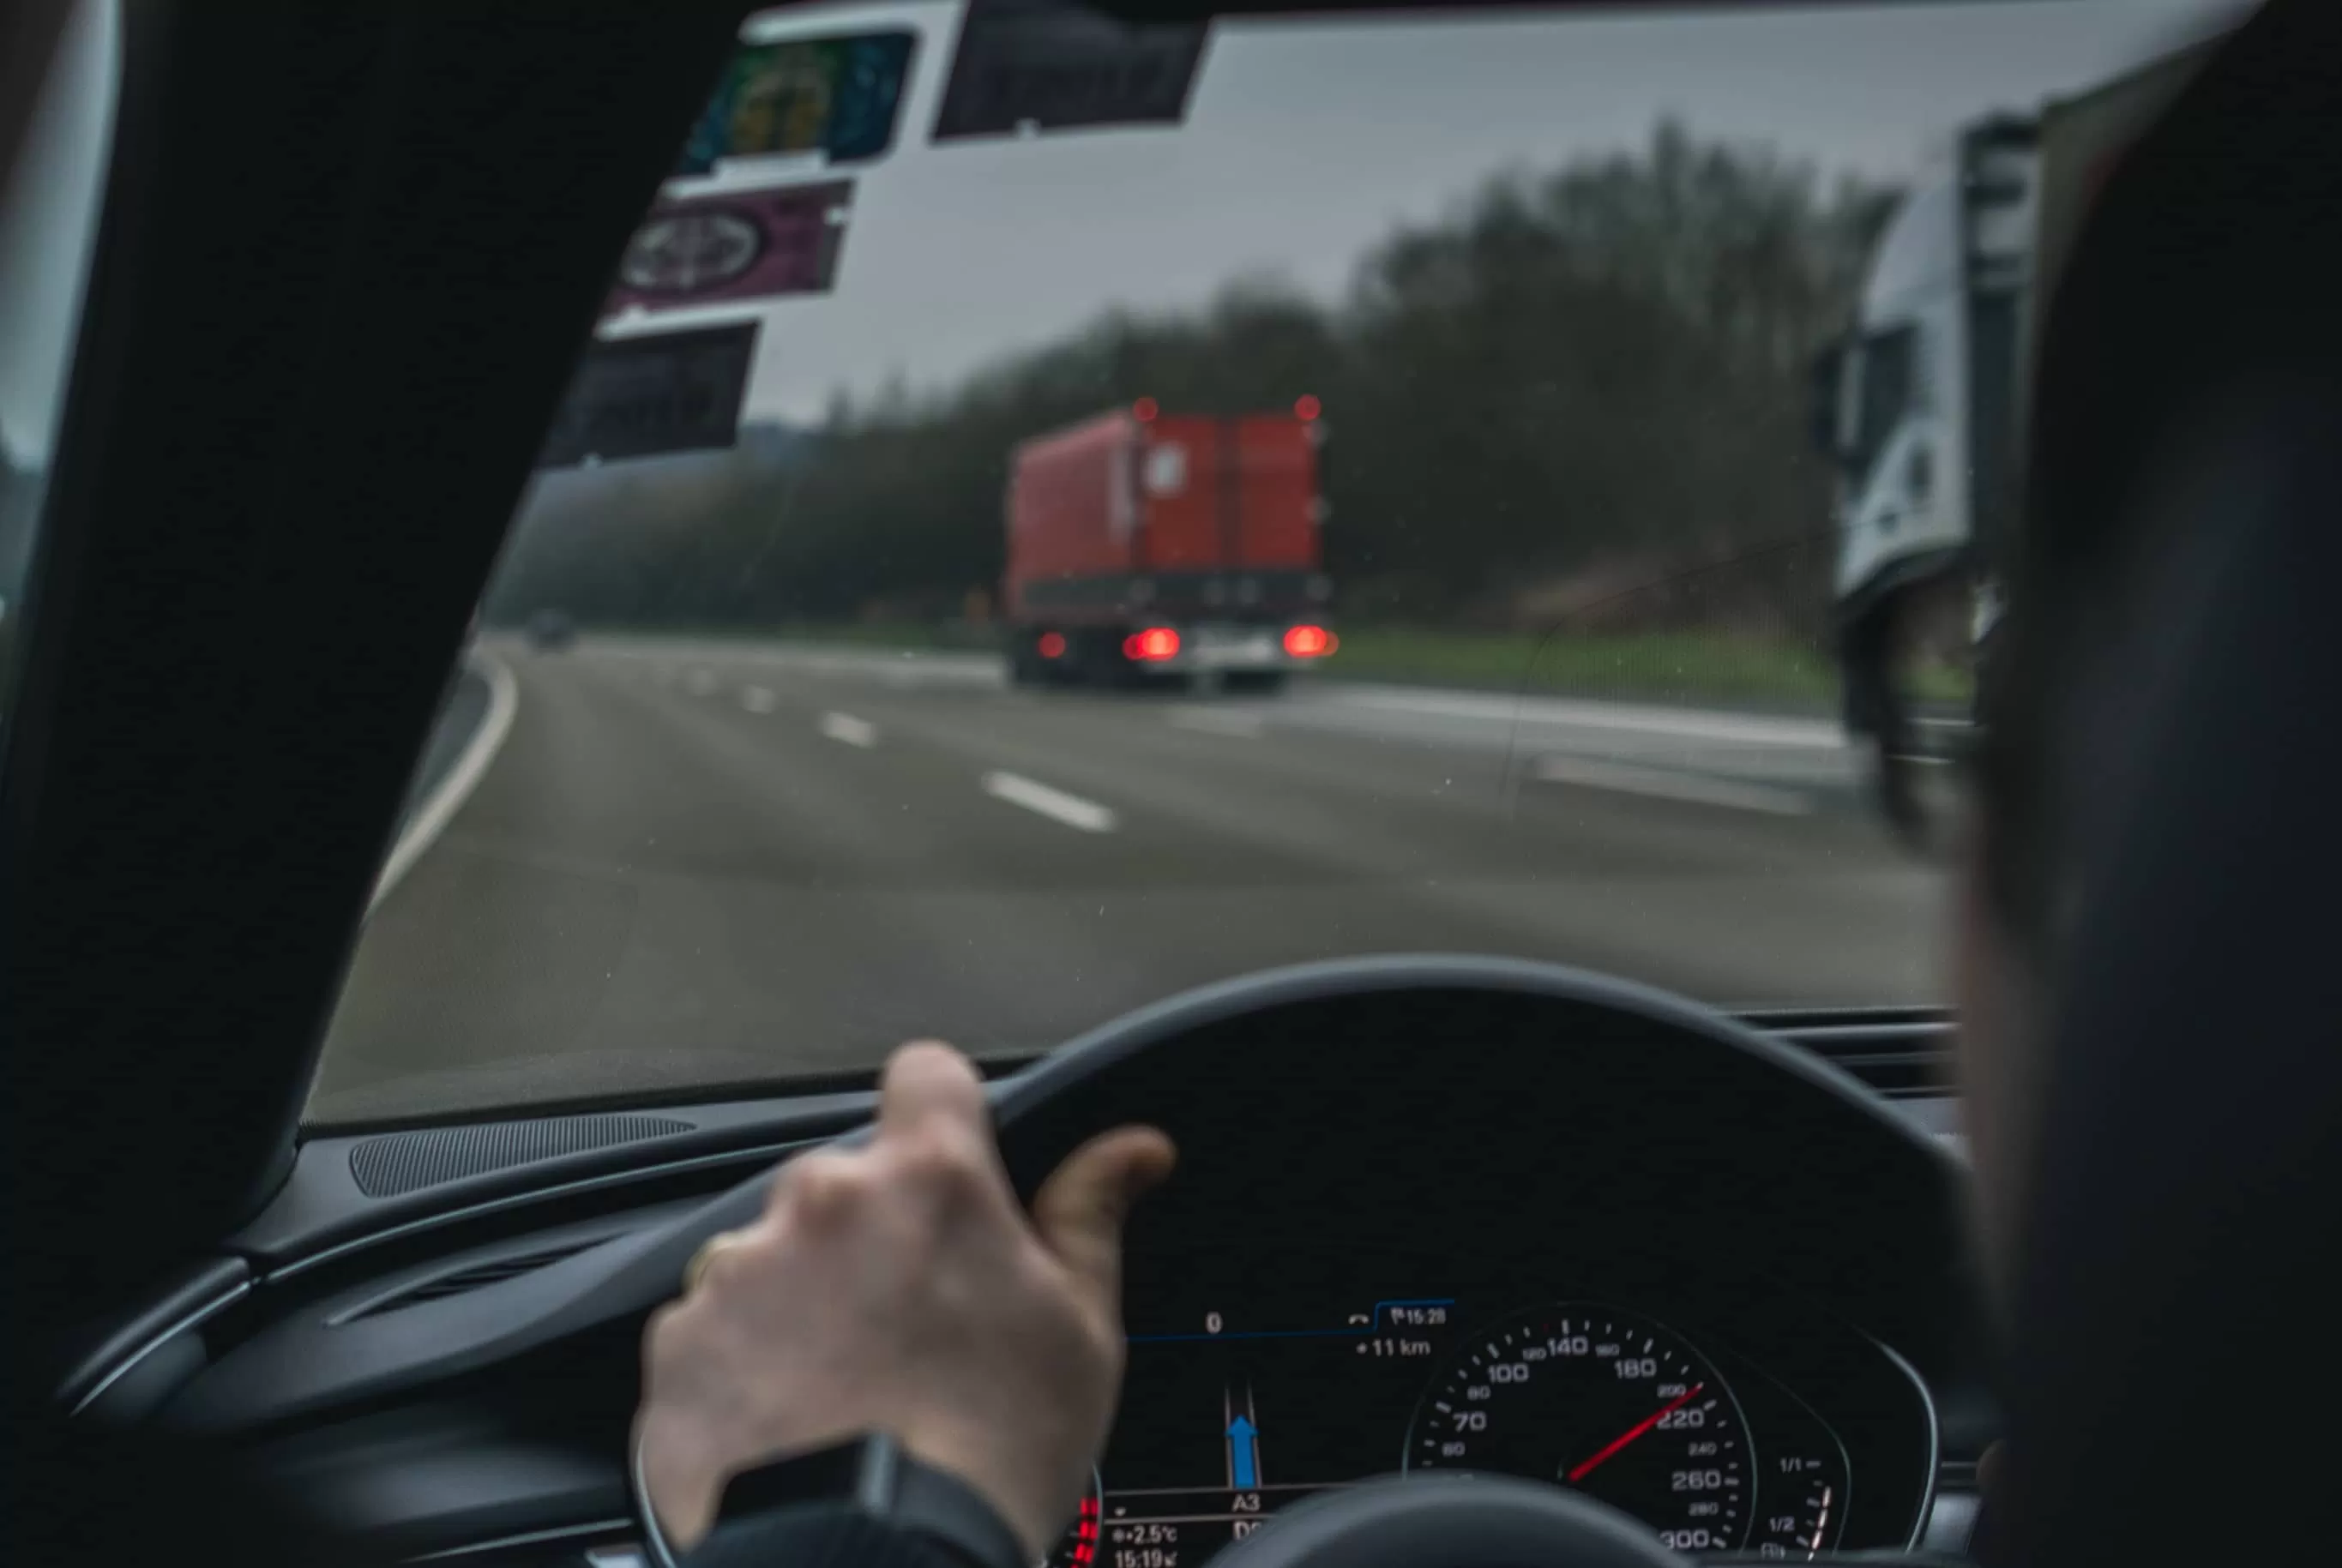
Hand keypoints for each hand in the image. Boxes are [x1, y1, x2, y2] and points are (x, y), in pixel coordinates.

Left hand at [634, 1041, 1175, 1558]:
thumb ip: (1089, 1217)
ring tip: (844, 1390)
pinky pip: (711, 1331)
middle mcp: (822, 1202)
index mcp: (929, 1181)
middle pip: (847, 1182)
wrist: (875, 1567)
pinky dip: (742, 1366)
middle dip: (872, 1235)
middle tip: (908, 1325)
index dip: (943, 1117)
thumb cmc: (992, 1455)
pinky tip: (789, 1425)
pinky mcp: (676, 1347)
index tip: (951, 1168)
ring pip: (773, 1256)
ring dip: (800, 1299)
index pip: (926, 1075)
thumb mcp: (1079, 1329)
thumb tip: (1135, 1149)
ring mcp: (738, 1273)